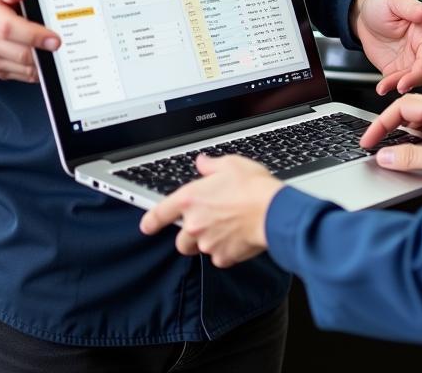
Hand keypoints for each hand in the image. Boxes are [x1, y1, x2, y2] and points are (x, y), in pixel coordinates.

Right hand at [0, 0, 58, 81]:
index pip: (10, 29)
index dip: (34, 36)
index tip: (55, 39)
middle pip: (20, 53)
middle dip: (45, 52)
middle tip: (66, 48)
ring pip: (24, 68)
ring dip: (44, 62)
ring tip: (61, 53)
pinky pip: (23, 75)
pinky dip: (39, 69)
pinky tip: (48, 57)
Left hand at [140, 154, 282, 266]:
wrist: (273, 211)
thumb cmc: (253, 187)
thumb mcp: (231, 164)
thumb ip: (211, 165)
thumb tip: (203, 163)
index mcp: (190, 199)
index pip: (159, 214)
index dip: (151, 220)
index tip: (147, 225)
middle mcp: (194, 224)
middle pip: (180, 239)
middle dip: (189, 234)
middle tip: (207, 222)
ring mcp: (207, 243)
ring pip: (199, 248)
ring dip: (207, 241)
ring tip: (227, 228)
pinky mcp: (223, 257)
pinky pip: (219, 256)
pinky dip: (225, 249)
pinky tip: (238, 237)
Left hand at [351, 0, 421, 94]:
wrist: (363, 13)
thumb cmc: (382, 4)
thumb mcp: (395, 2)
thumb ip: (413, 8)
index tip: (412, 76)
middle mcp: (417, 49)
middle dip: (412, 81)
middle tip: (399, 87)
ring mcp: (406, 61)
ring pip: (409, 79)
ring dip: (398, 85)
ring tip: (384, 87)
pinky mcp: (394, 69)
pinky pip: (394, 81)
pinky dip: (388, 87)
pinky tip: (381, 88)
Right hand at [360, 93, 421, 173]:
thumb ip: (411, 158)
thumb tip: (386, 156)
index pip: (403, 106)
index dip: (382, 123)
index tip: (369, 139)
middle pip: (411, 111)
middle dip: (390, 127)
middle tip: (375, 144)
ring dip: (405, 135)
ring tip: (391, 151)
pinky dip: (418, 141)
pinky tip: (414, 155)